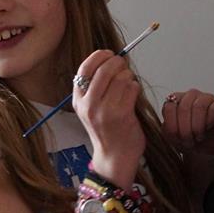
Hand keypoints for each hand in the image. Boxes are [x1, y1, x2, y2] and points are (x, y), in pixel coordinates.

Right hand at [71, 50, 145, 188]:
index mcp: (78, 100)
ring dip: (128, 76)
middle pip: (105, 69)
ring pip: (121, 77)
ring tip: (128, 85)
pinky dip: (135, 87)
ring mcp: (105, 110)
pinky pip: (132, 88)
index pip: (84, 69)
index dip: (99, 56)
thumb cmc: (106, 130)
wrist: (114, 157)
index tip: (109, 54)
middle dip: (118, 63)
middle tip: (123, 66)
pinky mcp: (122, 114)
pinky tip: (133, 96)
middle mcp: (89, 105)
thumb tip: (109, 60)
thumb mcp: (91, 108)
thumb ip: (95, 86)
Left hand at [161, 89, 213, 155]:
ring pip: (198, 107)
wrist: (206, 149)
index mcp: (175, 100)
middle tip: (189, 141)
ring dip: (197, 127)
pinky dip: (209, 122)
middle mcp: (189, 96)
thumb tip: (166, 123)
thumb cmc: (188, 140)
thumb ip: (167, 127)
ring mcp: (205, 98)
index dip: (173, 126)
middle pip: (183, 108)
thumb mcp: (172, 137)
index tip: (177, 138)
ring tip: (198, 137)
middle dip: (186, 130)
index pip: (169, 107)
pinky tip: (208, 129)